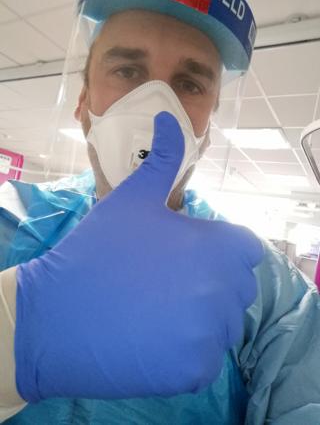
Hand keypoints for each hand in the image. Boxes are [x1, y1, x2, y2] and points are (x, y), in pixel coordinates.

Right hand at [15, 112, 263, 401]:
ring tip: (155, 310)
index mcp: (219, 248)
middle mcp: (225, 292)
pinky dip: (186, 350)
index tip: (188, 254)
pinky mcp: (194, 371)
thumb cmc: (98, 251)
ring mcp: (211, 336)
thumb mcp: (133, 198)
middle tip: (164, 282)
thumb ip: (164, 157)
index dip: (218, 249)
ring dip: (198, 318)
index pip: (245, 249)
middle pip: (236, 287)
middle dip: (209, 282)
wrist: (57, 314)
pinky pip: (205, 356)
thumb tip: (168, 116)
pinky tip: (151, 338)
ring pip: (222, 324)